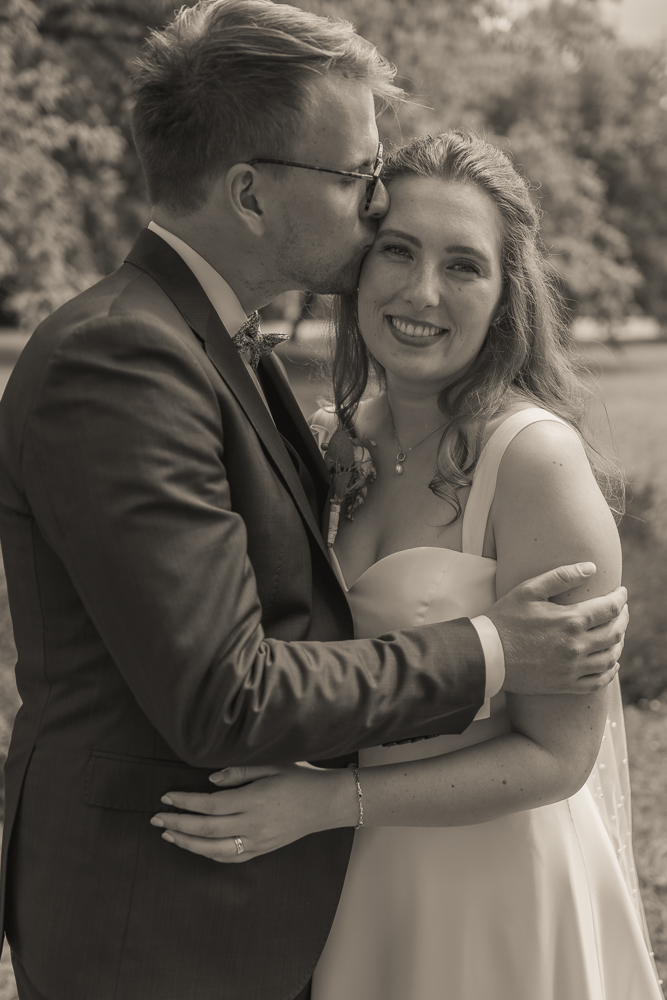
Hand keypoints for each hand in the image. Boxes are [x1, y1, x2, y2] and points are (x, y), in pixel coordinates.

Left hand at [150, 763, 356, 861]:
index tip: (166, 797)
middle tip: (156, 818)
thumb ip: (239, 772)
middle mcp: (253, 825)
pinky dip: (208, 854)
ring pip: (214, 849)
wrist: (325, 804)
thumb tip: (210, 780)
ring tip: (169, 834)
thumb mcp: (271, 765)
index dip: (185, 802)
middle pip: (206, 829)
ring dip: (188, 843)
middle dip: (177, 824)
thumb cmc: (299, 778)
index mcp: (254, 800)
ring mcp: (258, 841)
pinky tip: (195, 846)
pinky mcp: (262, 850)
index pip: (210, 804)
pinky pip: (229, 858)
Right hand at [487, 562, 627, 694]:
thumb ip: (561, 576)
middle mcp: (576, 646)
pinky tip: (611, 664)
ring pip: (610, 657)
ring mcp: (572, 668)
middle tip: (621, 610)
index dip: (620, 598)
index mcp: (570, 620)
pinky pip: (598, 682)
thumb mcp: (529, 590)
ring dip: (619, 643)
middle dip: (623, 618)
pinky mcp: (565, 685)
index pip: (610, 608)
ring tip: (617, 633)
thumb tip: (591, 568)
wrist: (487, 655)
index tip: (621, 592)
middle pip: (615, 632)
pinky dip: (610, 672)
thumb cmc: (505, 619)